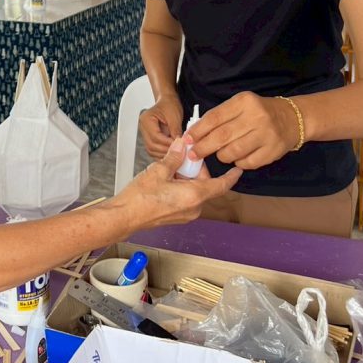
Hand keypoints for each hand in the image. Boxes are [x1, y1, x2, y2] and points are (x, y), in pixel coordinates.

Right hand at [115, 135, 240, 230]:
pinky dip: (181, 187)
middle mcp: (193, 208)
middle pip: (205, 185)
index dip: (231, 177)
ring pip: (194, 191)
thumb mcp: (159, 170)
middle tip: (182, 157)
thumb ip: (174, 157)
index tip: (238, 170)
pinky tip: (166, 180)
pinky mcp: (176, 216)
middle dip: (196, 169)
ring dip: (186, 178)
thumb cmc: (140, 198)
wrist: (125, 216)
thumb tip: (182, 146)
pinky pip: (186, 198)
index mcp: (194, 196)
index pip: (221, 186)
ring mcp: (185, 214)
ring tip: (169, 169)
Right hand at [138, 94, 183, 158]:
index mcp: (146, 120)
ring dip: (164, 154)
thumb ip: (176, 131)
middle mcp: (143, 128)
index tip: (180, 146)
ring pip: (152, 150)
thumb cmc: (169, 105)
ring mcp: (145, 134)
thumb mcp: (174, 116)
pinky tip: (172, 153)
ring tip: (176, 153)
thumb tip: (179, 144)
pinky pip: (154, 150)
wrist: (167, 101)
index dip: (168, 143)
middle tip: (179, 152)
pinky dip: (163, 153)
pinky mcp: (150, 139)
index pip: (155, 137)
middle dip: (166, 150)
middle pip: (152, 146)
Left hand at [188, 92, 299, 169]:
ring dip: (221, 156)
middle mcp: (256, 117)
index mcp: (244, 102)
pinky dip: (238, 163)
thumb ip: (220, 117)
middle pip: (222, 136)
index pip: (215, 118)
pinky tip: (237, 158)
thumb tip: (194, 134)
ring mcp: (266, 135)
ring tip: (220, 154)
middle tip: (194, 154)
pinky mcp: (273, 151)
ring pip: (233, 152)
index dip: (198, 131)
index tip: (186, 140)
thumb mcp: (240, 106)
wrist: (293, 119)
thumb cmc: (259, 112)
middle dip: (203, 147)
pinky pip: (247, 163)